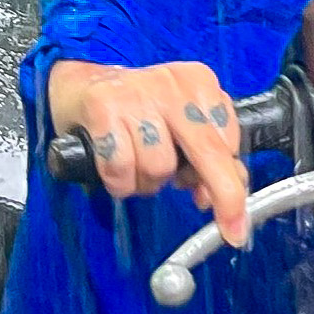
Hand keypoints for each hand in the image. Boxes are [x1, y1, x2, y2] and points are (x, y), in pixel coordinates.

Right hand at [46, 60, 248, 245]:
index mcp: (199, 82)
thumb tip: (217, 198)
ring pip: (160, 168)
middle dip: (224, 197)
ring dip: (147, 181)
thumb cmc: (137, 110)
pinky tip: (114, 166)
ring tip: (136, 164)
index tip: (231, 209)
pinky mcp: (103, 107)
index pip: (230, 140)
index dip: (231, 181)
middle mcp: (173, 85)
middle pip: (209, 153)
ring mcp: (137, 94)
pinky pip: (122, 168)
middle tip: (232, 231)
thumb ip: (206, 156)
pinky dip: (119, 181)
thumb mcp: (179, 124)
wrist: (81, 83)